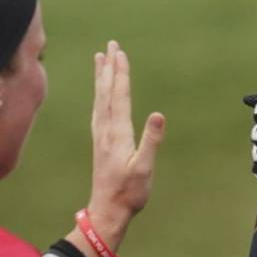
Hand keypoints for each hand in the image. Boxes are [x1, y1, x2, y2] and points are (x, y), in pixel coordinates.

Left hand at [87, 41, 164, 248]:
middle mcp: (106, 130)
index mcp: (118, 133)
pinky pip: (98, 110)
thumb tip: (158, 115)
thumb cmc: (129, 193)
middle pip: (106, 92)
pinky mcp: (99, 142)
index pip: (119, 97)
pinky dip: (99, 95)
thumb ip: (151, 140)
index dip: (121, 74)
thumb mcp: (144, 168)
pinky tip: (99, 92)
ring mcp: (100, 136)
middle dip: (108, 67)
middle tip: (110, 45)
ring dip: (100, 78)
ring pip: (100, 99)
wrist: (107, 211)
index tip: (121, 53)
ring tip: (100, 59)